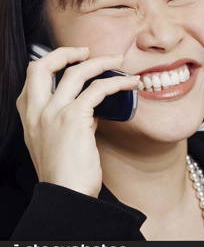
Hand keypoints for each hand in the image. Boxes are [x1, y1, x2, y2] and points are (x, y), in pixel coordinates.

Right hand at [16, 47, 139, 196]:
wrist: (66, 195)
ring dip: (101, 62)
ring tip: (119, 61)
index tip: (73, 62)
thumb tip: (92, 111)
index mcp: (29, 116)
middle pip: (42, 65)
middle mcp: (36, 111)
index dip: (52, 63)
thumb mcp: (59, 143)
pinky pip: (98, 89)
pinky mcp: (74, 118)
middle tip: (88, 51)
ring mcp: (53, 113)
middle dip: (65, 52)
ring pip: (76, 72)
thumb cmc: (66, 174)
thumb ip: (70, 122)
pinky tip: (131, 83)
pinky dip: (117, 82)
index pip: (33, 78)